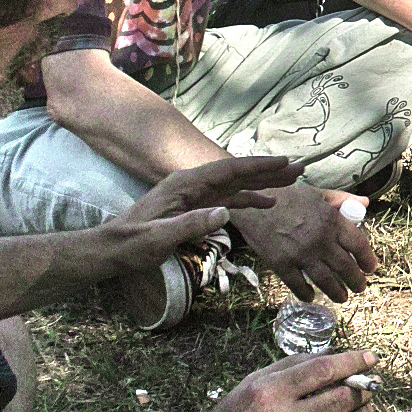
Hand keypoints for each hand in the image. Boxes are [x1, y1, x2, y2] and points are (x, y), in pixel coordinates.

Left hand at [93, 153, 301, 275]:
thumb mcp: (159, 238)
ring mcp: (193, 194)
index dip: (259, 165)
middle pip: (237, 172)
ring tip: (291, 182)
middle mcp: (192, 183)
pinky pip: (228, 198)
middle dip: (269, 170)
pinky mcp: (194, 206)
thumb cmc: (132, 245)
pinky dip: (249, 199)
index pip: (229, 169)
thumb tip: (227, 212)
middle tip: (300, 168)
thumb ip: (191, 225)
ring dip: (263, 182)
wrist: (111, 249)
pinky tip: (266, 203)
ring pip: (235, 184)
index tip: (285, 162)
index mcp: (185, 184)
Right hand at [184, 347, 377, 411]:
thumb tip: (331, 357)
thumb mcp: (250, 386)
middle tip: (370, 385)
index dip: (352, 361)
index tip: (370, 358)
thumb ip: (289, 369)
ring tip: (366, 408)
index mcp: (269, 392)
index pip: (323, 370)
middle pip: (340, 398)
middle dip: (362, 389)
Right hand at [230, 181, 378, 301]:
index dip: (367, 259)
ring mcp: (301, 254)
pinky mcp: (281, 264)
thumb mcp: (317, 193)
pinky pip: (298, 285)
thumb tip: (365, 204)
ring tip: (342, 297)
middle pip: (346, 267)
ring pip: (326, 281)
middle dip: (356, 281)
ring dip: (337, 292)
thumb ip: (342, 200)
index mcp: (331, 220)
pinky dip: (307, 294)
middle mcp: (320, 239)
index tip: (371, 268)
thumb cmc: (286, 196)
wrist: (251, 202)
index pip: (358, 244)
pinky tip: (311, 296)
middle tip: (359, 287)